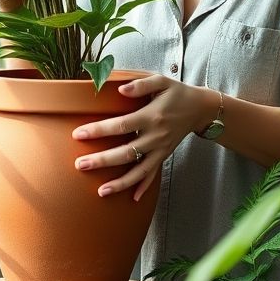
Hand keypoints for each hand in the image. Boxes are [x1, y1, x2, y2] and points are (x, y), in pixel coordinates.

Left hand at [72, 75, 210, 201]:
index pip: (121, 125)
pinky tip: (133, 198)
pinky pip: (153, 174)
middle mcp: (156, 136)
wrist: (201, 109)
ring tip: (101, 191)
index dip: (100, 130)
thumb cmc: (176, 92)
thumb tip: (121, 90)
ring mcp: (161, 149)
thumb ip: (141, 84)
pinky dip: (143, 187)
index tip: (79, 134)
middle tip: (80, 165)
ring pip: (139, 170)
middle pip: (126, 153)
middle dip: (102, 160)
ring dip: (120, 182)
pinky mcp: (164, 156)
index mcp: (151, 116)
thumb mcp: (161, 81)